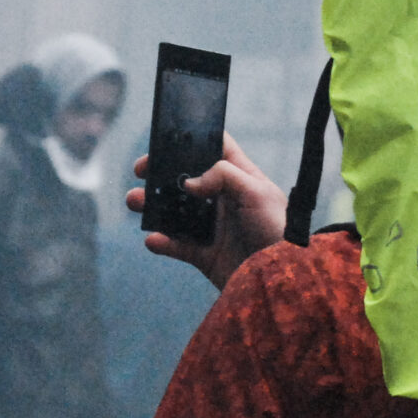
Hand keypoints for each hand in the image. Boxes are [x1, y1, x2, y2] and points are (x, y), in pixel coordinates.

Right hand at [126, 133, 286, 290]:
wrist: (283, 279)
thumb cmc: (277, 229)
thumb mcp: (256, 192)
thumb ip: (223, 175)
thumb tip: (188, 183)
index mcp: (239, 178)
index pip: (214, 149)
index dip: (191, 140)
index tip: (165, 139)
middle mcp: (223, 199)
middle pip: (184, 180)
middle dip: (159, 174)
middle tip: (140, 171)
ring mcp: (212, 227)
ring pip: (174, 212)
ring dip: (151, 206)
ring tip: (134, 201)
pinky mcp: (204, 254)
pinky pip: (176, 245)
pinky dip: (162, 242)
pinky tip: (153, 239)